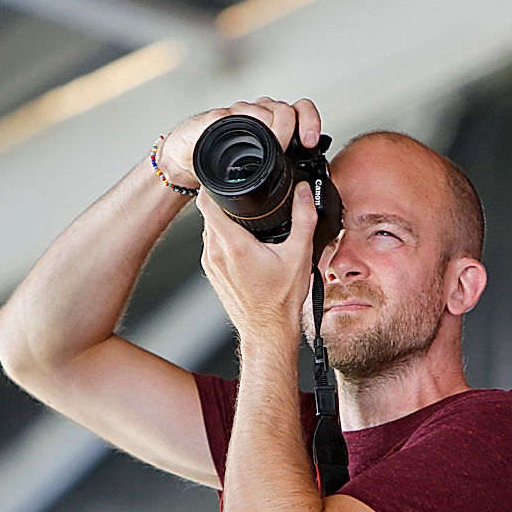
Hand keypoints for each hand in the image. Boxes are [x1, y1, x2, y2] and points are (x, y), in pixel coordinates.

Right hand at [159, 97, 321, 190]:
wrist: (187, 157)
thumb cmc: (222, 161)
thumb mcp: (258, 171)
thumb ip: (279, 174)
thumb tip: (307, 193)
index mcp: (275, 125)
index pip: (300, 112)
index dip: (310, 122)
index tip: (311, 142)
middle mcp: (259, 115)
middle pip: (285, 109)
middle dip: (292, 126)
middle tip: (294, 145)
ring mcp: (238, 115)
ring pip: (262, 109)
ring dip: (270, 125)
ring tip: (271, 146)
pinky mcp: (216, 119)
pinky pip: (229, 115)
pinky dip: (237, 123)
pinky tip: (240, 136)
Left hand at [197, 179, 317, 341]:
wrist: (268, 330)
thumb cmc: (281, 301)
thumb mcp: (299, 255)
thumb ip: (303, 218)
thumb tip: (304, 192)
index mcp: (234, 245)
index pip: (207, 203)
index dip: (212, 186)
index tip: (222, 181)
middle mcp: (216, 253)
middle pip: (208, 214)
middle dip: (223, 203)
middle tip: (243, 200)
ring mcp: (211, 264)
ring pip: (209, 230)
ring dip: (223, 222)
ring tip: (247, 224)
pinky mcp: (212, 273)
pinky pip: (212, 246)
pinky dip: (223, 240)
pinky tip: (244, 246)